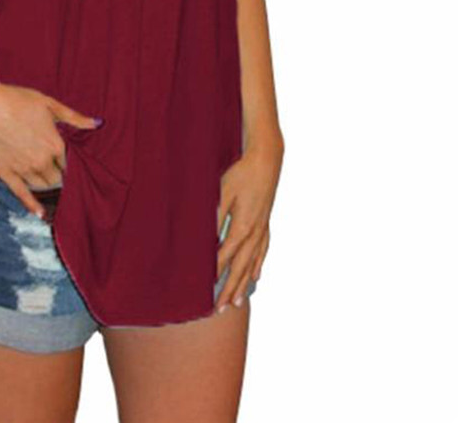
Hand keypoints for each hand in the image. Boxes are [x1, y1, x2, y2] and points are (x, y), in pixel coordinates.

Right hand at [0, 75, 100, 218]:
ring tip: (52, 187)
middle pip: (58, 177)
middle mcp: (41, 161)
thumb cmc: (17, 100)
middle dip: (60, 176)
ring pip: (43, 186)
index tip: (70, 164)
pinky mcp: (6, 173)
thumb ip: (74, 117)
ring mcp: (23, 169)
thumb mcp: (49, 104)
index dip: (70, 164)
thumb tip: (98, 123)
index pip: (69, 163)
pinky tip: (41, 214)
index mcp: (55, 144)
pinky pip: (22, 194)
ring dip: (49, 186)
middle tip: (60, 176)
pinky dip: (33, 205)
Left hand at [215, 135, 283, 311]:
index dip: (213, 276)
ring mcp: (262, 229)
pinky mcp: (266, 223)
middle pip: (239, 268)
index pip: (223, 258)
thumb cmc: (240, 173)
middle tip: (220, 310)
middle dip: (228, 290)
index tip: (204, 293)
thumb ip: (213, 215)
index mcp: (241, 227)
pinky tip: (257, 276)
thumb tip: (204, 236)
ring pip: (252, 263)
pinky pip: (263, 251)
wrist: (266, 160)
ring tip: (237, 303)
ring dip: (243, 284)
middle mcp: (254, 233)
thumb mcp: (221, 192)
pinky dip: (258, 265)